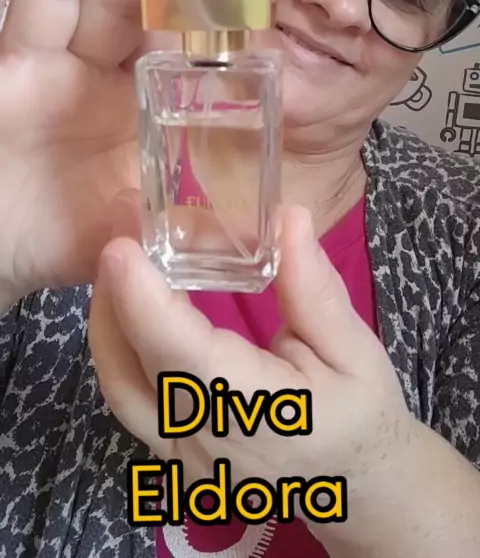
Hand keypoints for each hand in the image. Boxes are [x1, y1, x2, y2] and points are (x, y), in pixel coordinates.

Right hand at [0, 0, 219, 307]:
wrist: (5, 250)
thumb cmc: (69, 234)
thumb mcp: (134, 228)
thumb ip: (184, 223)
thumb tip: (251, 229)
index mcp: (139, 98)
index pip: (174, 44)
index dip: (203, 14)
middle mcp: (94, 69)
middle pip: (124, 3)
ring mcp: (40, 62)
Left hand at [89, 195, 413, 540]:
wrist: (357, 485)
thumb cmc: (362, 415)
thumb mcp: (355, 350)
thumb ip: (316, 291)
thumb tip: (289, 217)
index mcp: (259, 416)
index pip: (183, 356)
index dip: (143, 300)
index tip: (121, 245)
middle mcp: (206, 443)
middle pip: (134, 364)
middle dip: (117, 290)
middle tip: (123, 226)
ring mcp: (181, 458)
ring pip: (119, 385)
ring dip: (108, 317)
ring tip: (123, 259)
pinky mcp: (171, 456)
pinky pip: (128, 397)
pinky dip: (119, 345)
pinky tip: (132, 304)